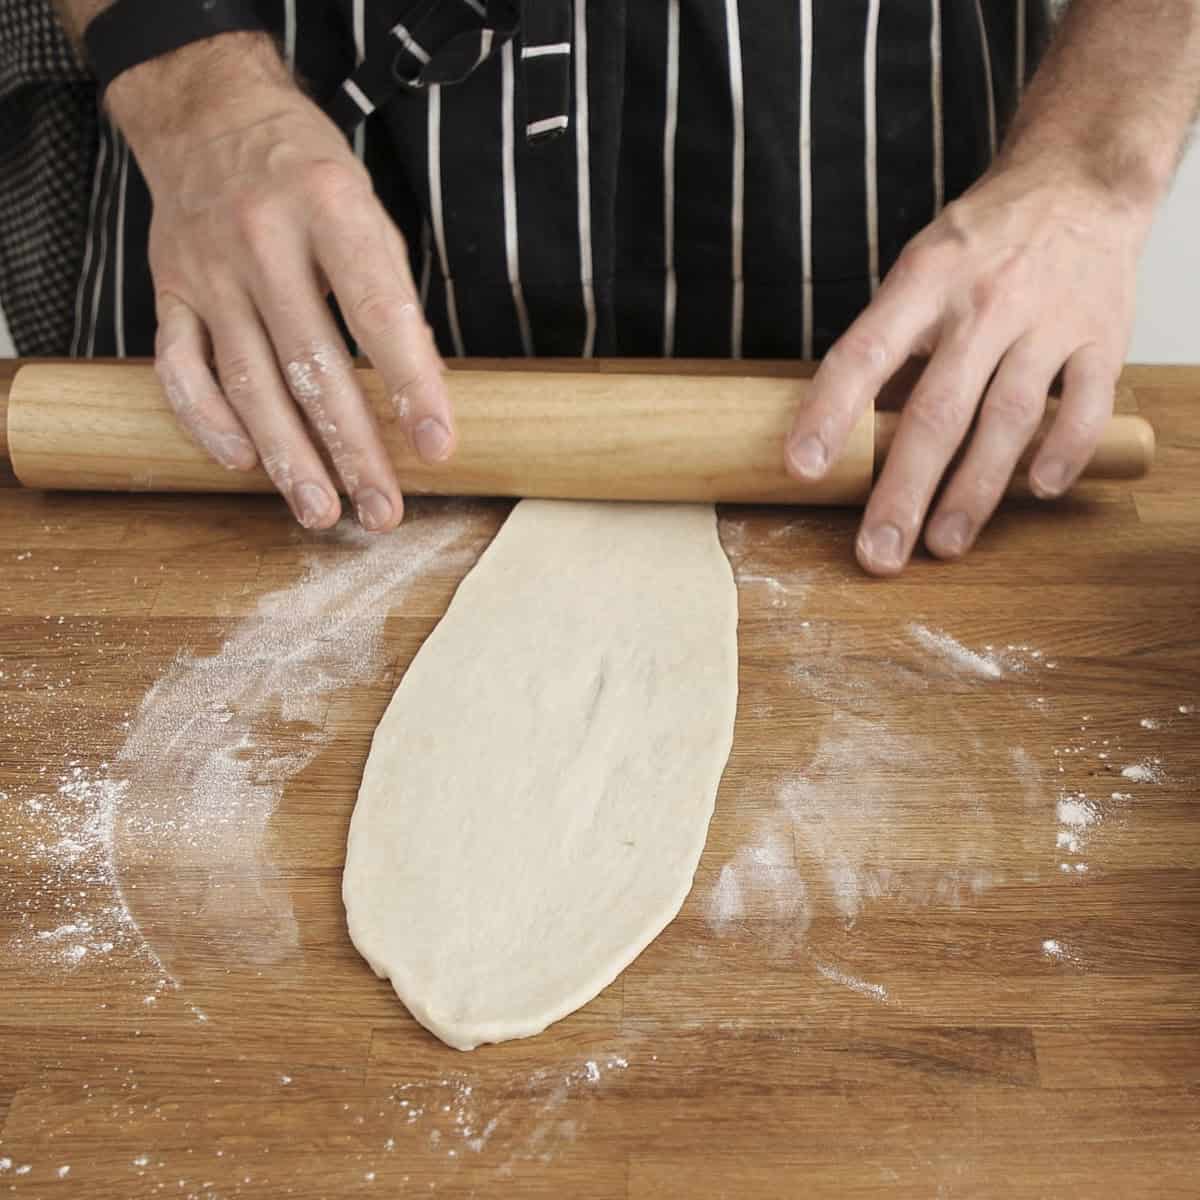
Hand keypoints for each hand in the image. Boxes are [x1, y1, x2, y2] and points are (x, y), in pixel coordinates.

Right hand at [113, 40, 451, 531]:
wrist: (207, 110)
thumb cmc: (305, 169)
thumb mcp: (367, 204)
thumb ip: (389, 290)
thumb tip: (419, 388)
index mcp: (330, 207)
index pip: (380, 312)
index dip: (412, 386)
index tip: (437, 447)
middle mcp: (265, 240)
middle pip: (312, 365)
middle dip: (352, 448)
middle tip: (383, 511)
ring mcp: (210, 270)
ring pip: (248, 380)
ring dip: (288, 456)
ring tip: (322, 511)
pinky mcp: (170, 290)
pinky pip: (179, 368)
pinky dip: (207, 421)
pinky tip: (242, 463)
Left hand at [784, 157, 1149, 574]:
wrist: (1079, 182)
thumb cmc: (981, 243)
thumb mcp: (919, 271)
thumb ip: (891, 345)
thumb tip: (847, 431)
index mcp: (923, 281)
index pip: (864, 353)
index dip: (829, 412)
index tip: (802, 467)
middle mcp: (985, 302)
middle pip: (938, 409)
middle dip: (904, 489)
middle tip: (878, 552)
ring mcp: (1048, 320)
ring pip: (1008, 417)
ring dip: (975, 490)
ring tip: (943, 544)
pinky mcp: (1103, 337)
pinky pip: (1084, 406)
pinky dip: (1063, 452)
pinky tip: (1038, 491)